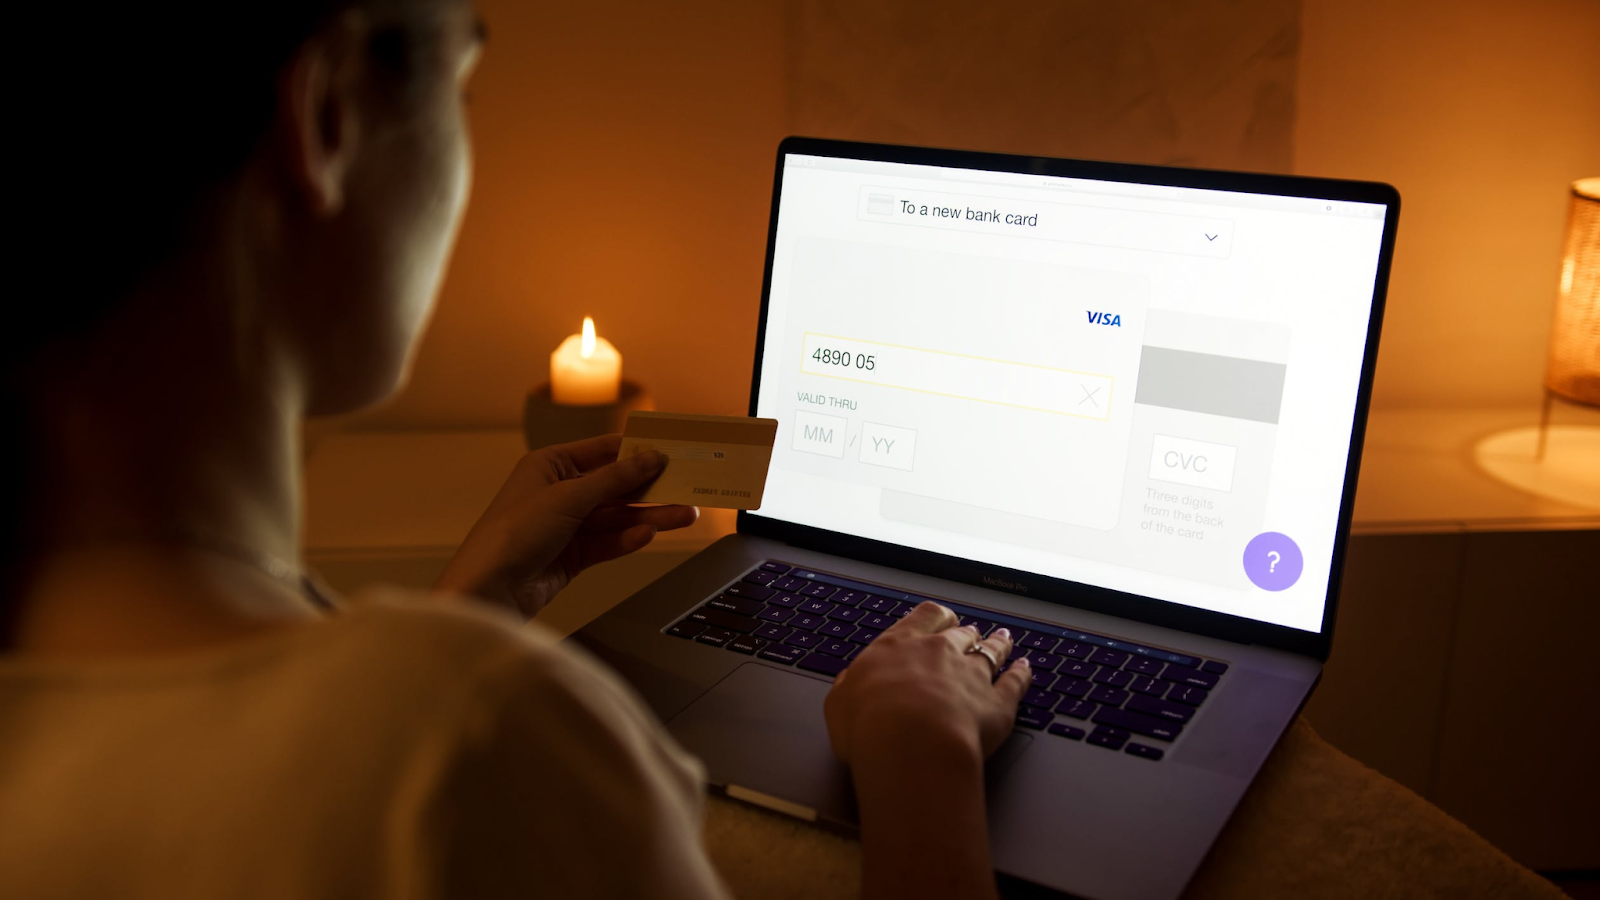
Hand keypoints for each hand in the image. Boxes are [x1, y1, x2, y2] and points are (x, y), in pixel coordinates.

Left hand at [434, 434, 697, 616]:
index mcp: (549, 465)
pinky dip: (628, 539)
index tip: (671, 451)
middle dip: (651, 488)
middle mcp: (558, 492)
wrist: (489, 590)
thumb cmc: (512, 534)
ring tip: (684, 516)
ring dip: (649, 516)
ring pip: (617, 516)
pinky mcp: (572, 555)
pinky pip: (608, 542)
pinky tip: (648, 534)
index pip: (603, 451)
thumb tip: (649, 458)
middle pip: (615, 486)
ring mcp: (566, 525)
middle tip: (687, 488)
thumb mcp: (569, 497)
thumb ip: (614, 478)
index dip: (637, 451)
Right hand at [824, 601, 1028, 765]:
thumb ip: (848, 689)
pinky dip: (1022, 674)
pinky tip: (1025, 669)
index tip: (941, 620)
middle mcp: (939, 652)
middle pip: (961, 633)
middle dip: (967, 633)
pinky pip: (1016, 683)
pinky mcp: (998, 703)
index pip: (924, 617)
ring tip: (1004, 640)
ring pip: (991, 651)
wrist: (910, 744)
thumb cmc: (870, 726)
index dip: (936, 618)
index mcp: (899, 646)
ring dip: (998, 645)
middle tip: (971, 633)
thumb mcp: (840, 704)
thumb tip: (848, 683)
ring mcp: (972, 675)